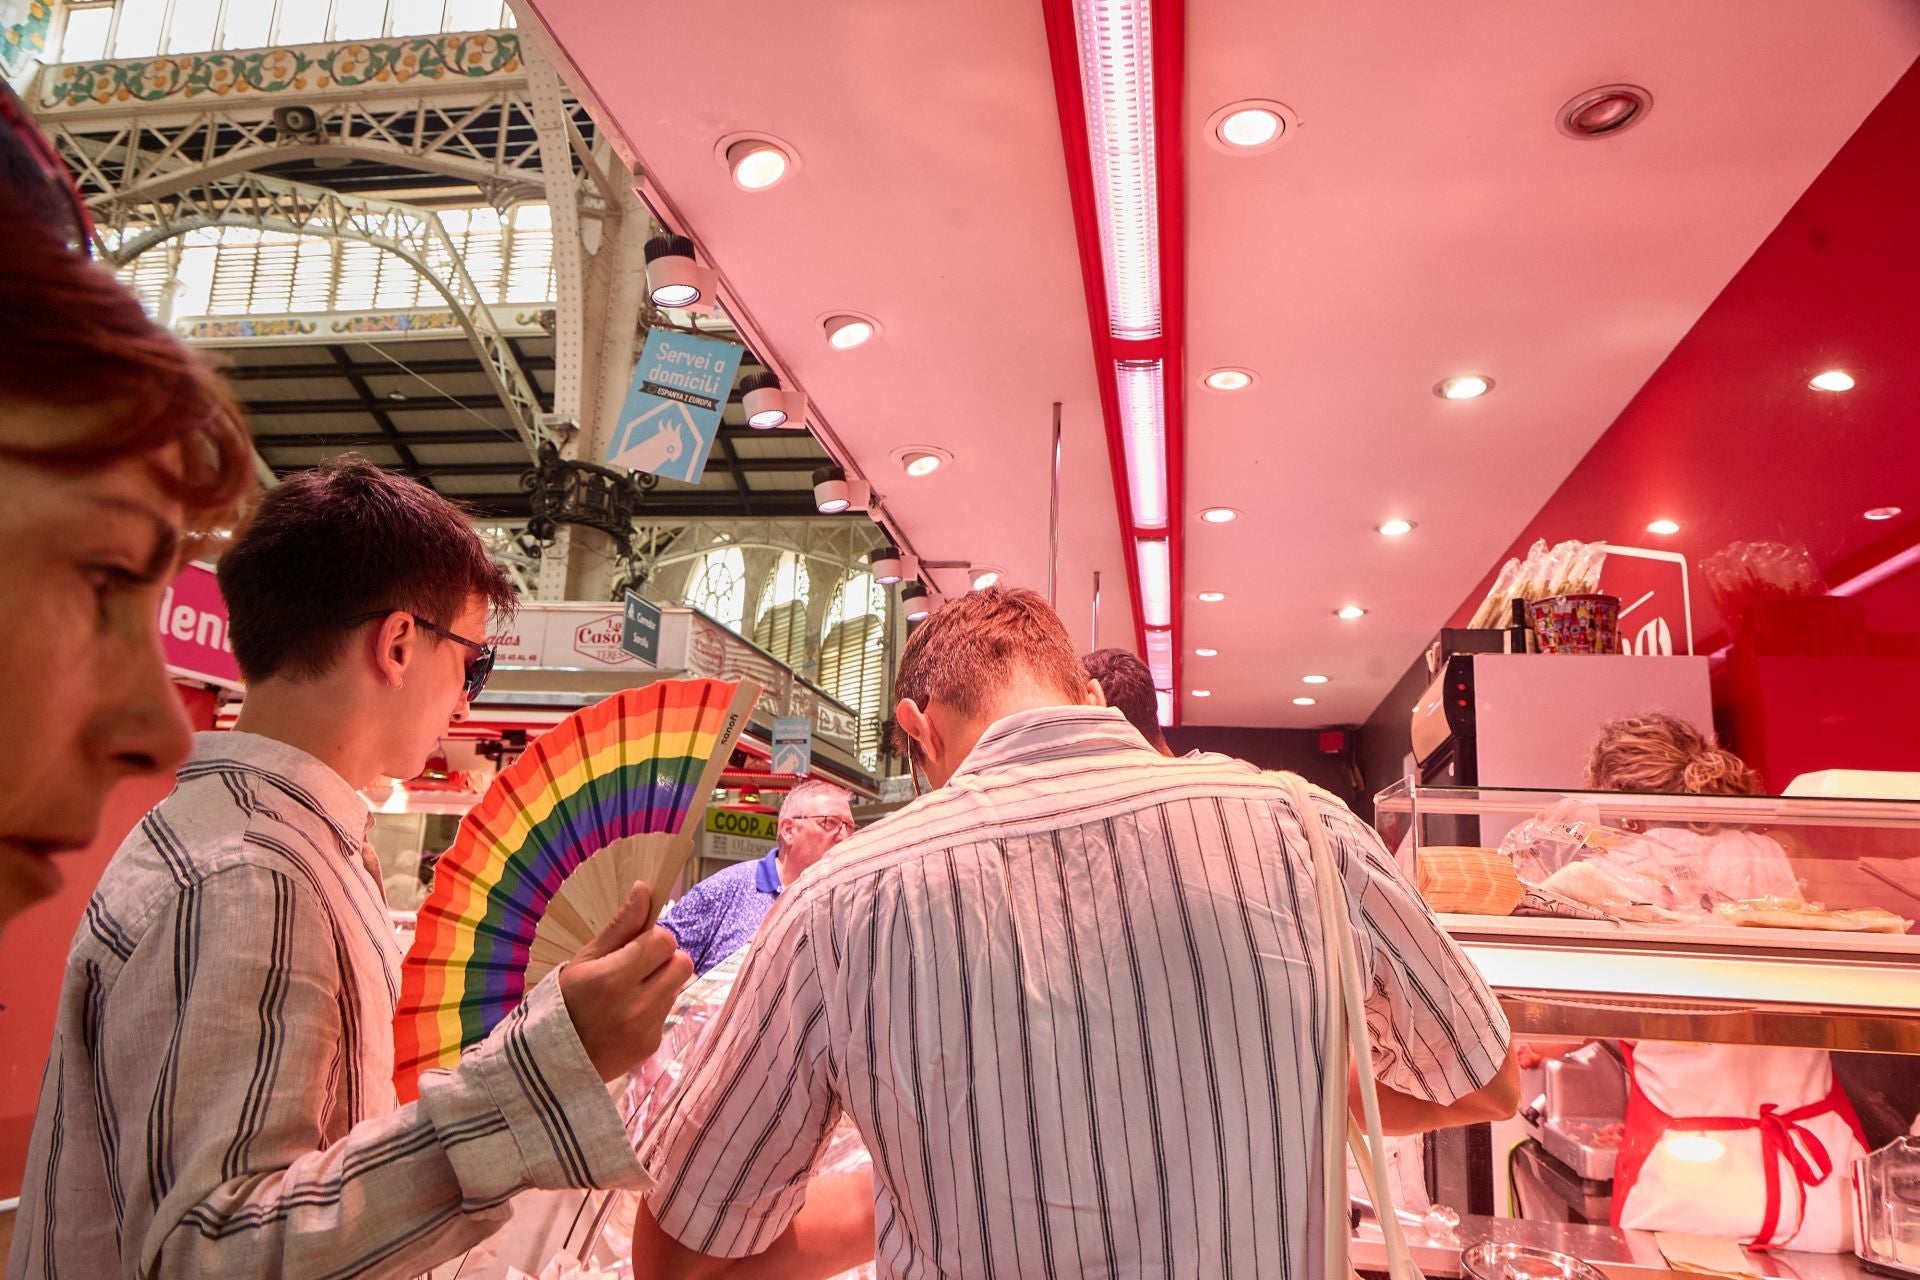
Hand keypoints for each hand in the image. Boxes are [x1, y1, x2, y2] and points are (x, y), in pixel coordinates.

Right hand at [558, 881, 694, 1080]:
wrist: (552, 1061)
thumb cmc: (564, 1001)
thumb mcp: (584, 960)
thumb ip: (619, 927)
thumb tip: (643, 889)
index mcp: (613, 978)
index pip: (664, 941)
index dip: (653, 938)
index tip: (636, 945)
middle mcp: (635, 1005)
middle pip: (682, 963)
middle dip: (665, 959)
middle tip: (639, 966)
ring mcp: (646, 1028)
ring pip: (676, 987)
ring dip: (660, 983)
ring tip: (628, 993)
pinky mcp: (652, 1045)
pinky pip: (667, 1012)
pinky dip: (653, 1008)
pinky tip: (627, 1015)